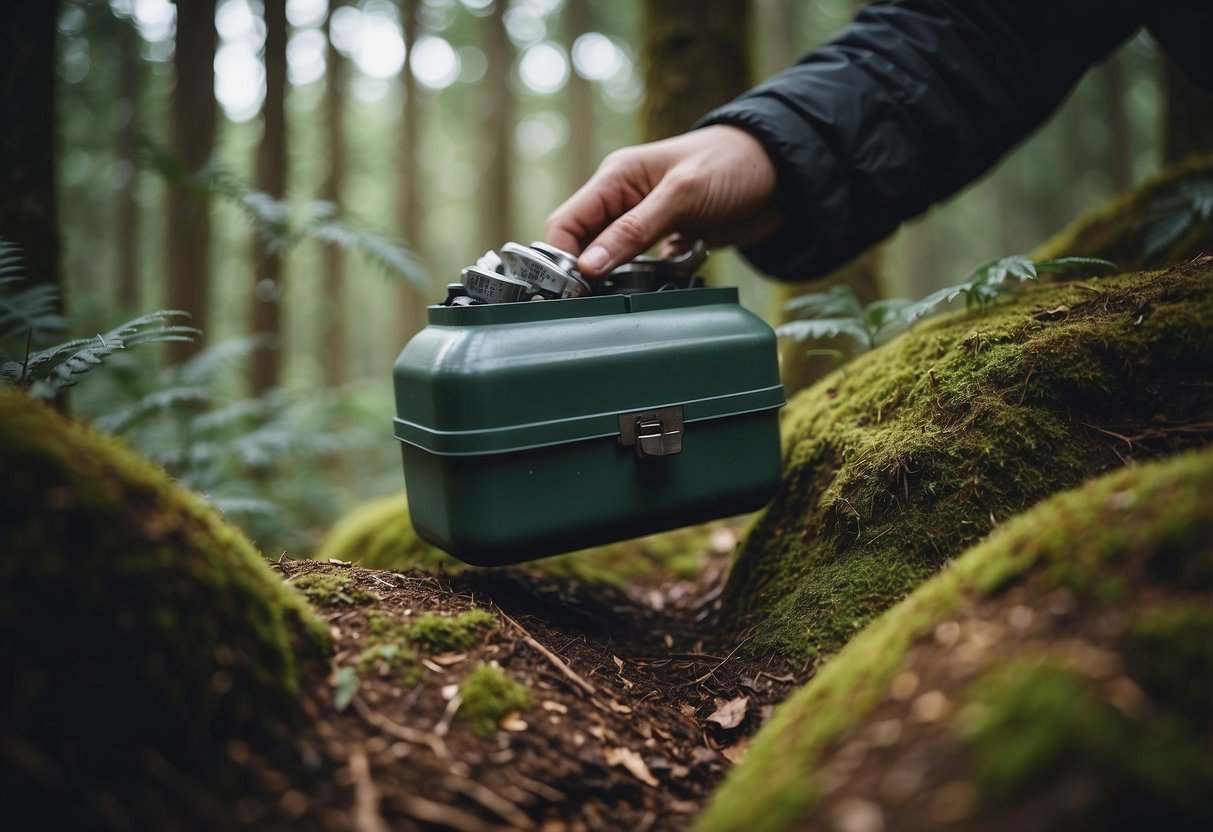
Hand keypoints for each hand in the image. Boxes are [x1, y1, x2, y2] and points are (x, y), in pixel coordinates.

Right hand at [544, 125, 781, 277]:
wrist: (784, 172)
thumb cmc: (731, 164)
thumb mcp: (680, 194)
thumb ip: (633, 231)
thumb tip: (588, 267)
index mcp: (615, 179)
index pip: (566, 223)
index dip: (561, 258)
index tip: (570, 291)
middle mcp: (624, 200)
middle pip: (584, 246)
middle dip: (585, 275)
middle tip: (593, 305)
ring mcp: (646, 222)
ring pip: (611, 260)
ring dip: (615, 281)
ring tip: (624, 299)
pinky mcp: (668, 239)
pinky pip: (642, 268)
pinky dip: (645, 282)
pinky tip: (654, 290)